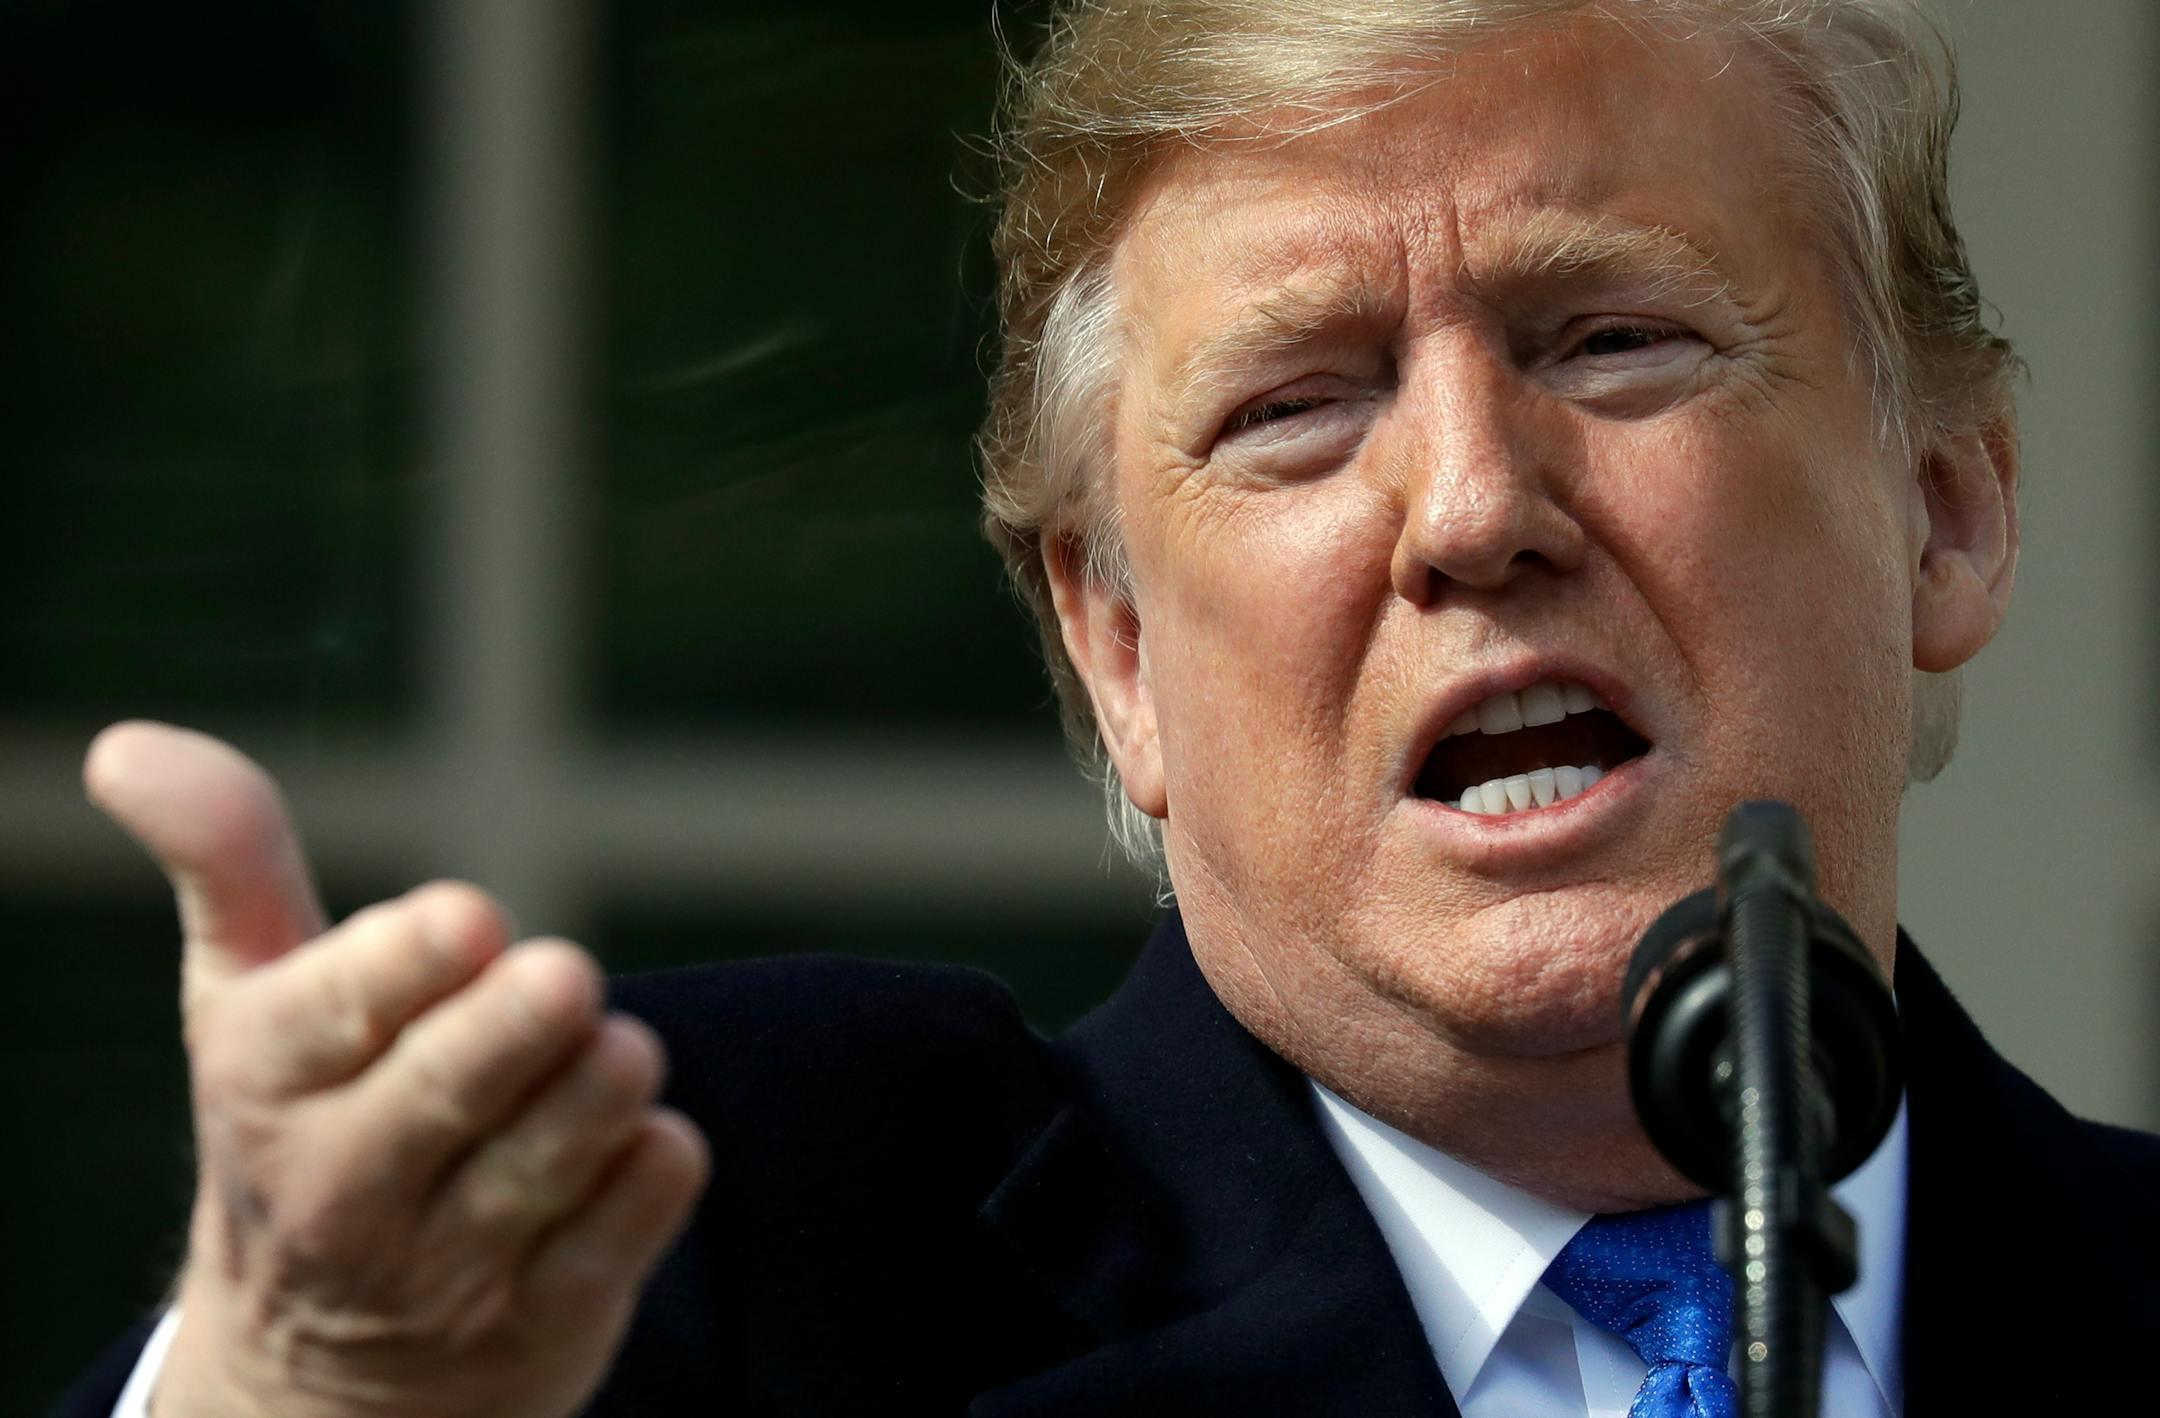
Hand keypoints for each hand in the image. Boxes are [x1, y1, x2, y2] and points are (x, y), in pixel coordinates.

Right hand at [85, 723, 709, 1417]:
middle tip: (565, 976)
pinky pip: (629, 1223)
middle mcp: (343, 1186)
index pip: (332, 1014)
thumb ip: (223, 858)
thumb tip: (126, 746)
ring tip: (614, 1051)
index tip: (469, 918)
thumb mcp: (246, 996)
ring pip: (552, 1155)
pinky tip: (639, 1139)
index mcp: (266, 1082)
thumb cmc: (305, 1120)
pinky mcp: (546, 1318)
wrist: (322, 1375)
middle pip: (451, 1089)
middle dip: (520, 1023)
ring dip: (605, 1085)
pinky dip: (654, 1166)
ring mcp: (447, 1267)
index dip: (409, 961)